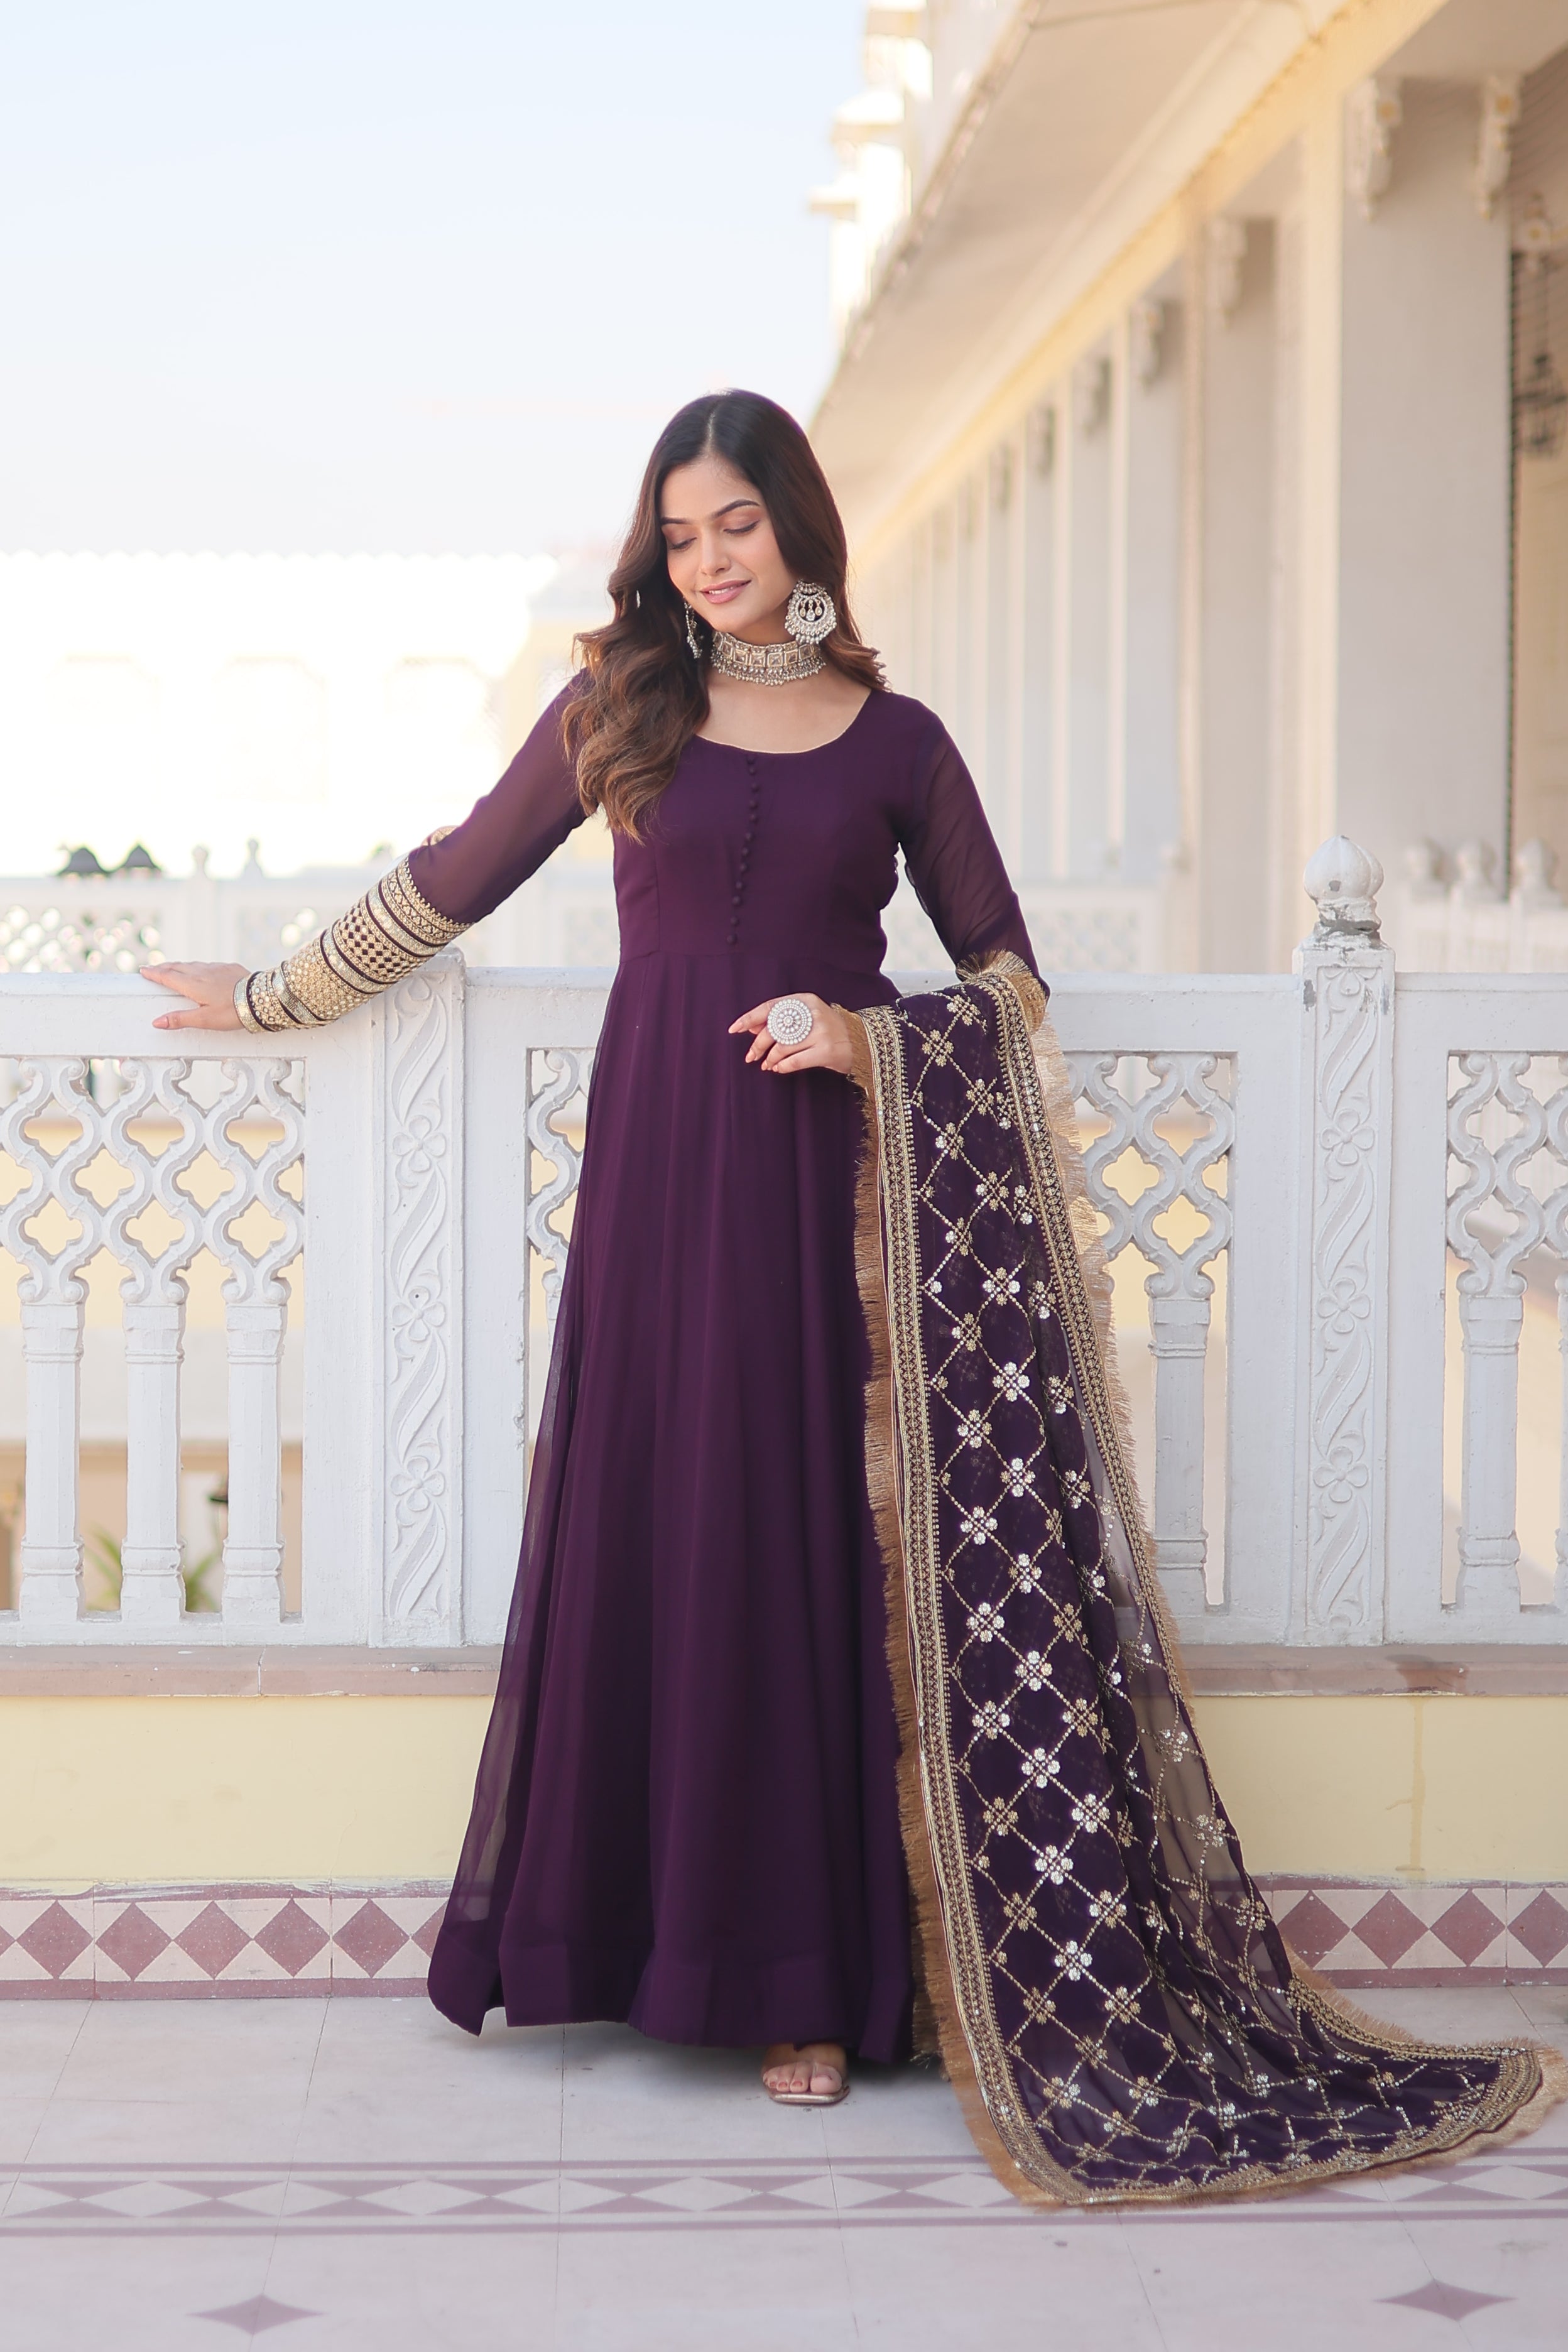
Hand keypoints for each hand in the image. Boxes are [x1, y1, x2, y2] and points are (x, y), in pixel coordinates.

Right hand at [141, 961, 249, 1031]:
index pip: (168, 977)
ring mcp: (217, 968)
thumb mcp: (205, 1020)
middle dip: (164, 967)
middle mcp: (202, 972)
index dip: (154, 974)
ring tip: (173, 968)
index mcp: (193, 985)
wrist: (263, 998)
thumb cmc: (234, 1012)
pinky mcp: (230, 967)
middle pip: (177, 967)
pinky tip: (201, 970)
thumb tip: (157, 1022)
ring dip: (180, 966)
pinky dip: (198, 966)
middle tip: (153, 968)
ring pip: (193, 964)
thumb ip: (180, 1020)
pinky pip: (209, 965)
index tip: (143, 970)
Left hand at [728, 993, 855, 1077]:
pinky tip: (778, 1069)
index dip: (750, 1018)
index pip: (771, 1007)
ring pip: (782, 1047)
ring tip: (767, 1064)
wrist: (862, 1042)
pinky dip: (782, 1067)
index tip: (735, 1029)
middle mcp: (813, 1013)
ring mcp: (821, 1032)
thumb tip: (752, 1027)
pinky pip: (794, 1061)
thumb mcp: (807, 1018)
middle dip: (758, 1045)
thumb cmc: (828, 1030)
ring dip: (770, 1059)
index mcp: (806, 1000)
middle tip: (750, 1056)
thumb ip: (782, 1020)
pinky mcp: (826, 1051)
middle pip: (774, 1029)